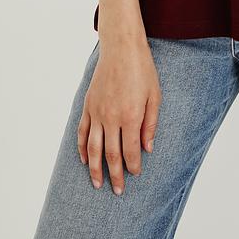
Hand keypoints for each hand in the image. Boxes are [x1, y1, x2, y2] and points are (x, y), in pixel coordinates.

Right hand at [77, 38, 161, 195]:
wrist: (121, 48)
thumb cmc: (142, 69)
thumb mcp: (155, 95)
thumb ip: (151, 124)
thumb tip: (148, 148)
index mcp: (131, 116)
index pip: (130, 151)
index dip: (133, 166)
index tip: (135, 174)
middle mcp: (112, 117)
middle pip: (111, 155)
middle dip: (115, 175)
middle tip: (118, 191)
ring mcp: (97, 112)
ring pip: (94, 148)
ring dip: (95, 169)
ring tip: (97, 184)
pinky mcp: (88, 105)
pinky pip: (83, 132)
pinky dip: (82, 148)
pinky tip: (85, 160)